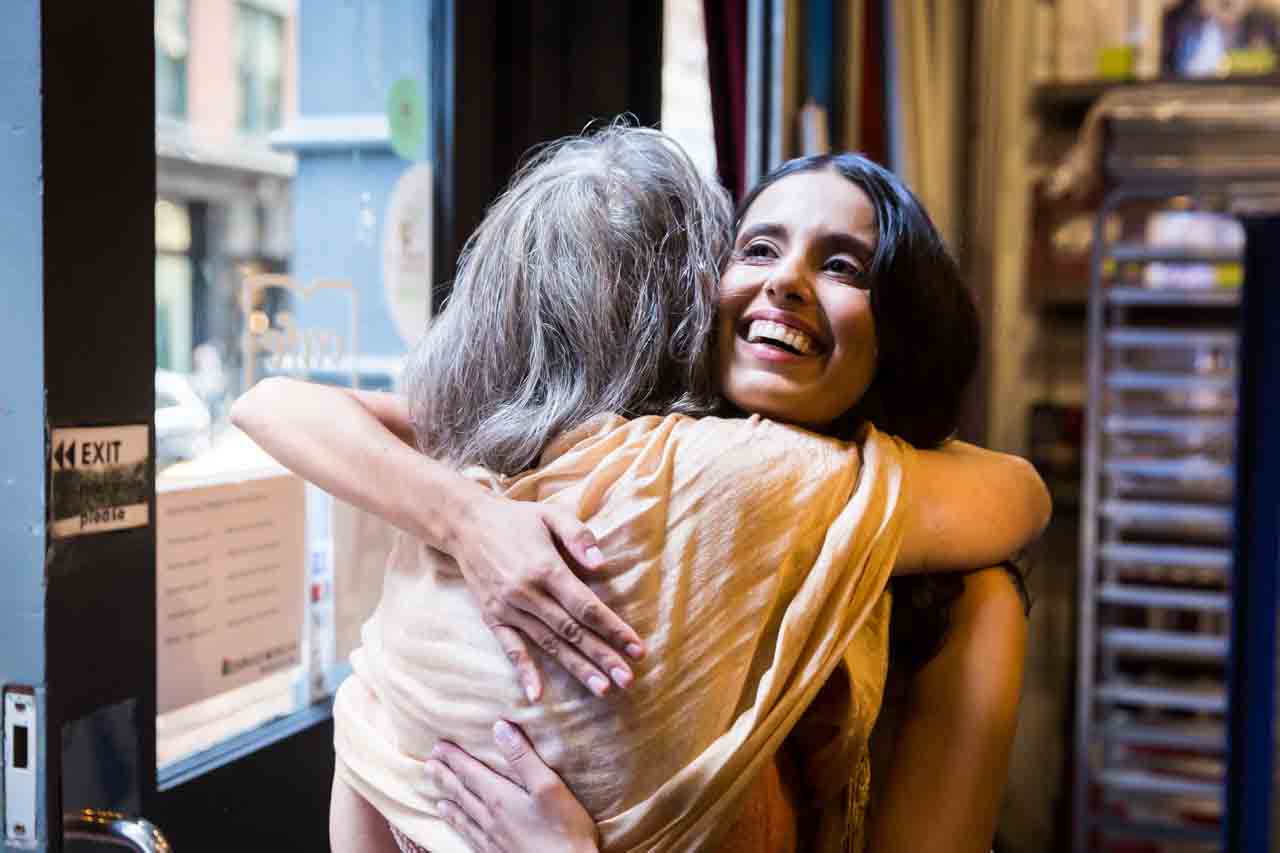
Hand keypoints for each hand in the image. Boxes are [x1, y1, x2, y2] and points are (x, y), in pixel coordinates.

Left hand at [426, 721, 598, 852]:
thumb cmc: (563, 830)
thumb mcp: (548, 786)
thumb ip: (523, 757)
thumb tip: (499, 728)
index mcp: (500, 798)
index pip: (471, 772)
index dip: (454, 758)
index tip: (438, 745)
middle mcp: (490, 818)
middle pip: (462, 793)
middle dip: (445, 777)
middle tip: (428, 764)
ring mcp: (491, 839)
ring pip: (463, 816)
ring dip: (449, 801)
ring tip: (437, 795)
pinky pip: (469, 837)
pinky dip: (459, 827)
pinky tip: (457, 826)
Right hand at [451, 492, 644, 700]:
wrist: (466, 524)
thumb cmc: (517, 518)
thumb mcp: (551, 515)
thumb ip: (579, 536)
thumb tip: (601, 564)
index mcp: (546, 569)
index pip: (586, 607)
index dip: (613, 629)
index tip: (637, 648)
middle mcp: (528, 593)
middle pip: (572, 631)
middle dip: (602, 657)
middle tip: (627, 680)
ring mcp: (508, 608)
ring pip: (548, 644)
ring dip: (576, 668)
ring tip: (602, 689)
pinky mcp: (492, 617)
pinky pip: (510, 648)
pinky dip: (523, 671)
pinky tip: (536, 695)